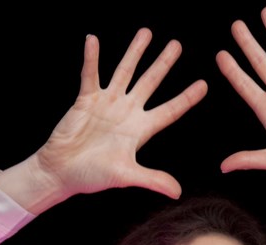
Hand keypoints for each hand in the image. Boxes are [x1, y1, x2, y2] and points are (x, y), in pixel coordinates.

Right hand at [36, 30, 207, 199]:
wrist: (62, 171)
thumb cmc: (92, 176)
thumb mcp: (125, 175)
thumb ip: (152, 179)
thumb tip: (178, 192)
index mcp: (140, 130)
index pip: (169, 111)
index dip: (186, 98)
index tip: (203, 84)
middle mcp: (127, 113)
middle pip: (150, 83)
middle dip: (163, 64)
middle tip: (177, 45)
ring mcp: (107, 103)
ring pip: (125, 71)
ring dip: (135, 52)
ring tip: (147, 32)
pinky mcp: (86, 99)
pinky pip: (90, 74)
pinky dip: (92, 58)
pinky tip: (93, 39)